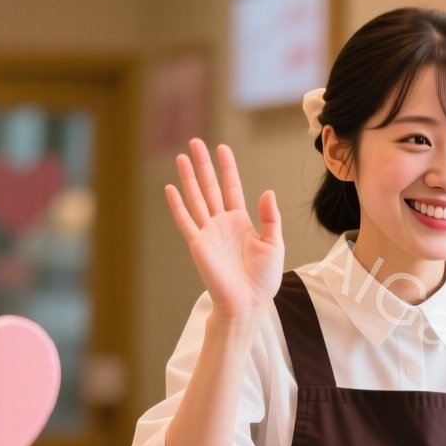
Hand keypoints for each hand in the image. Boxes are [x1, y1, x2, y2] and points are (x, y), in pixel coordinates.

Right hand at [165, 139, 283, 319]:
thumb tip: (266, 191)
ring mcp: (208, 232)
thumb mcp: (274, 244)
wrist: (248, 303)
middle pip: (210, 187)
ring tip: (181, 157)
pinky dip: (177, 205)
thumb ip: (270, 218)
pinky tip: (170, 188)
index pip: (232, 187)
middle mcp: (222, 223)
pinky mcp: (198, 244)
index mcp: (241, 222)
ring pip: (196, 198)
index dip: (227, 168)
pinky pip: (185, 220)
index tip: (222, 148)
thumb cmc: (263, 279)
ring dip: (188, 178)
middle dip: (203, 165)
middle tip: (195, 143)